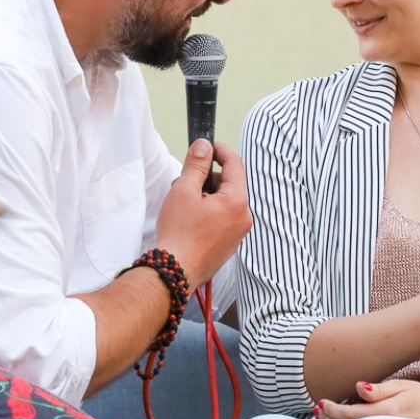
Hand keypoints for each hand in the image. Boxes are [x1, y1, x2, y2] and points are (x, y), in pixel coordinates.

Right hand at [155, 139, 251, 286]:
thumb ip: (196, 165)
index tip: (205, 146)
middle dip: (207, 178)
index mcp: (237, 202)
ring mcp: (238, 233)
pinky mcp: (229, 244)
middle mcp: (244, 218)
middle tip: (183, 181)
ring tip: (182, 203)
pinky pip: (222, 218)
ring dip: (205, 195)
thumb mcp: (183, 191)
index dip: (219, 151)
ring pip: (225, 202)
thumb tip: (203, 146)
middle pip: (229, 184)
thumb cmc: (179, 233)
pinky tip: (188, 218)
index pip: (235, 165)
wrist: (175, 273)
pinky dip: (208, 211)